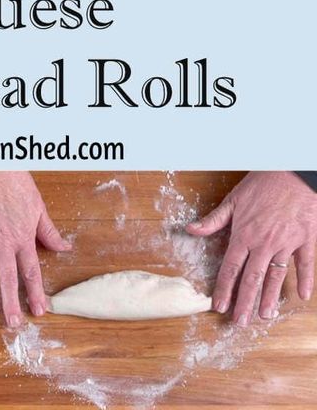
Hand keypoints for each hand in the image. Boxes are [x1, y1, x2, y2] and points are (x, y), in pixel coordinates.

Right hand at [0, 171, 71, 326]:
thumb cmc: (15, 182)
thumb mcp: (38, 206)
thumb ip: (48, 231)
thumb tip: (63, 248)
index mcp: (22, 237)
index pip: (30, 272)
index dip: (35, 293)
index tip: (38, 311)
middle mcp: (3, 241)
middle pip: (8, 278)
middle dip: (11, 303)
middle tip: (13, 323)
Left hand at [186, 171, 316, 324]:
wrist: (292, 172)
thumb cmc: (262, 183)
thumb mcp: (234, 199)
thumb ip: (214, 219)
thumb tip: (190, 229)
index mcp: (244, 235)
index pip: (230, 268)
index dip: (223, 288)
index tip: (219, 306)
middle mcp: (264, 244)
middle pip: (252, 279)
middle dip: (245, 302)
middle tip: (240, 322)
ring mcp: (286, 244)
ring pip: (276, 277)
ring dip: (271, 298)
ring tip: (265, 315)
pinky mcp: (305, 240)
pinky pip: (305, 265)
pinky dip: (305, 281)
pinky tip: (302, 296)